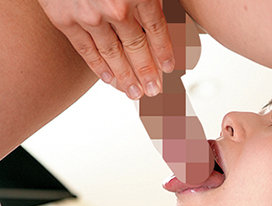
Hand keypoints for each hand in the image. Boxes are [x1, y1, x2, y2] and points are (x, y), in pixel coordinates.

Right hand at [35, 0, 174, 97]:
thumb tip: (159, 17)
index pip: (156, 30)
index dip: (163, 52)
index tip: (169, 69)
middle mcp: (115, 7)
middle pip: (136, 48)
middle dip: (147, 73)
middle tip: (154, 90)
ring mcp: (89, 15)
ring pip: (112, 54)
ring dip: (125, 77)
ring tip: (135, 93)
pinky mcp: (64, 19)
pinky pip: (86, 50)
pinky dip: (99, 67)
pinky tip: (109, 79)